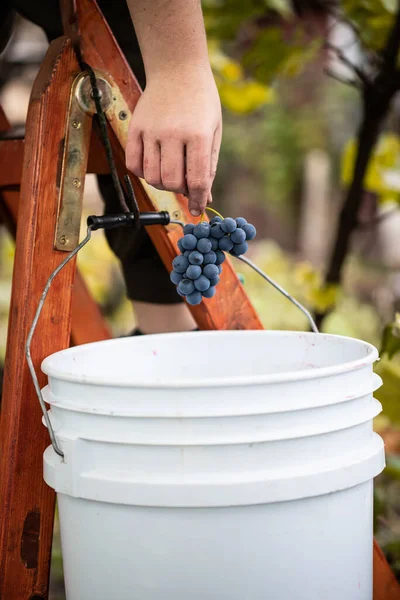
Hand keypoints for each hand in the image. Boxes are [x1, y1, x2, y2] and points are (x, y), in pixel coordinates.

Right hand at [126, 66, 221, 215]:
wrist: (177, 69)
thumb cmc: (201, 102)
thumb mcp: (213, 131)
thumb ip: (208, 166)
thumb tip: (205, 198)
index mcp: (199, 135)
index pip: (197, 180)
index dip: (198, 200)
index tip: (197, 210)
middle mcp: (173, 134)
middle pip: (171, 182)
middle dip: (180, 190)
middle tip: (185, 183)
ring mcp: (151, 131)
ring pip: (152, 177)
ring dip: (162, 183)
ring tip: (171, 172)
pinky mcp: (135, 128)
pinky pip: (134, 164)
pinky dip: (143, 173)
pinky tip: (154, 165)